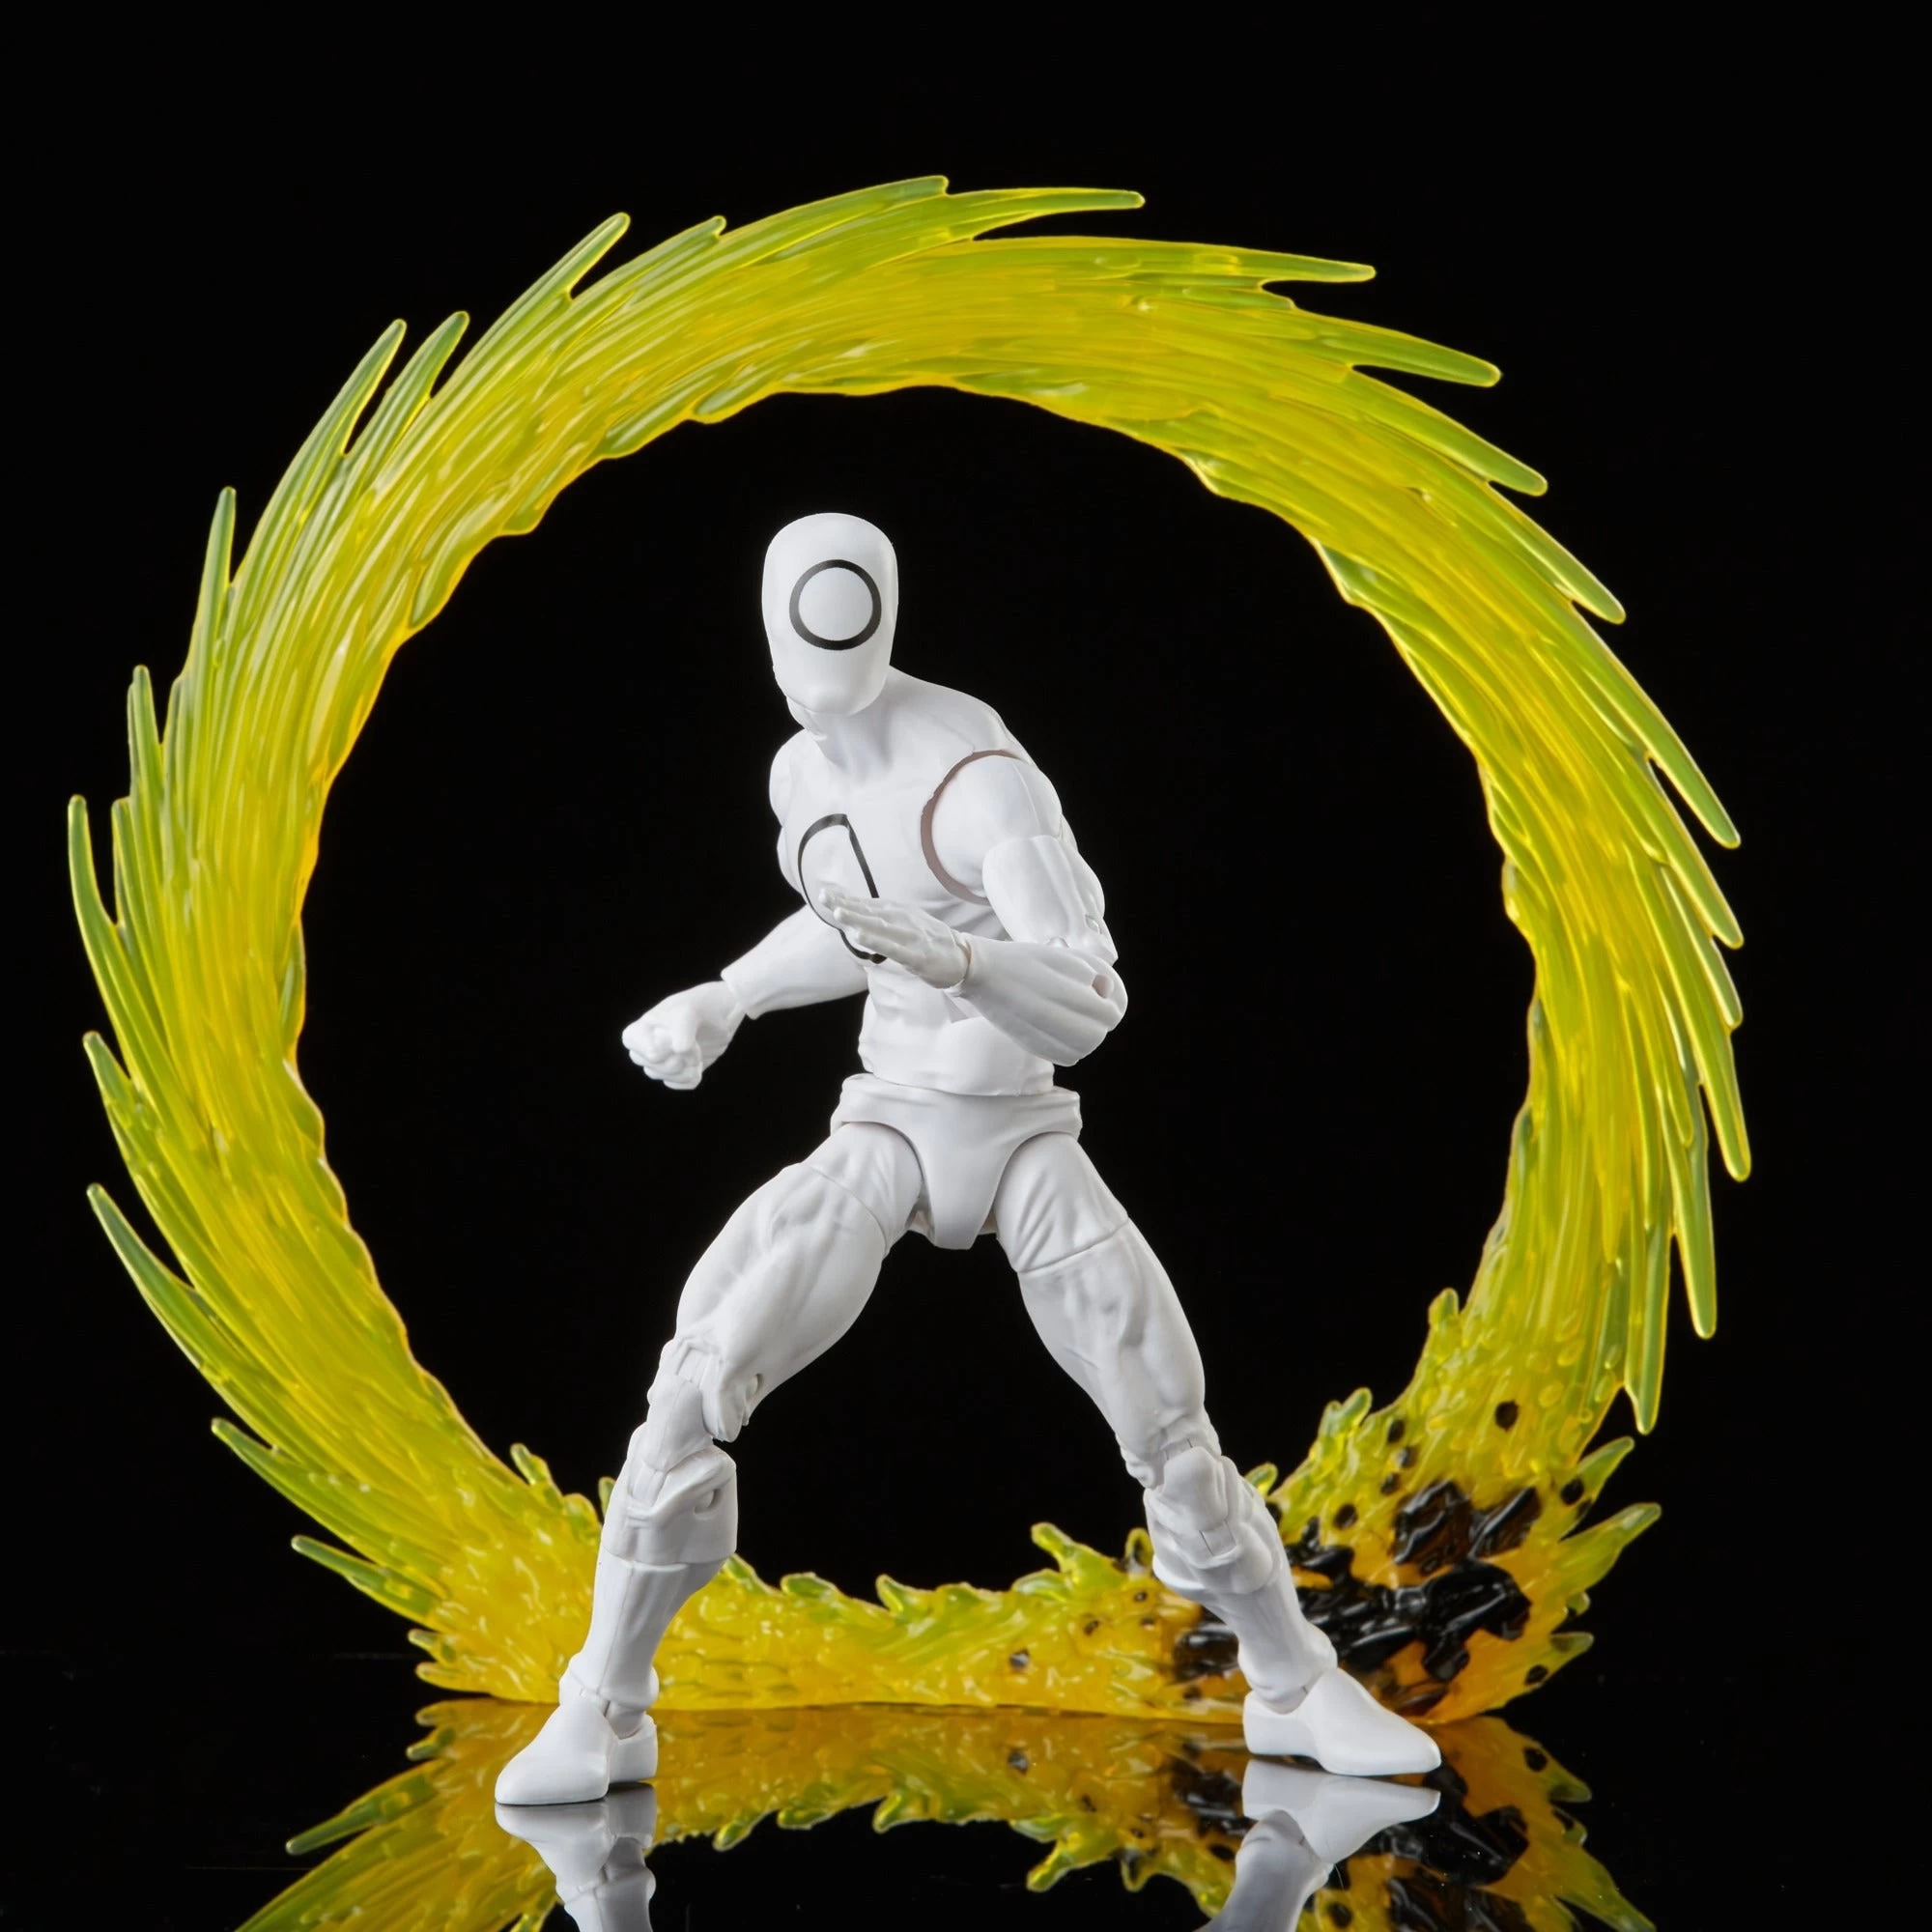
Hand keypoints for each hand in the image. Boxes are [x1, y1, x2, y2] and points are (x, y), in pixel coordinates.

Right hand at [620, 981, 744, 1089]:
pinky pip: (676, 1084)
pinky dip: (689, 1078)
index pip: (636, 1045)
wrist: (724, 1013)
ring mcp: (663, 1060)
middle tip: (692, 1046)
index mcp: (642, 1027)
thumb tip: (678, 1050)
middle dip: (674, 1059)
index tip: (674, 1035)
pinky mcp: (679, 1071)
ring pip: (661, 1076)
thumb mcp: (690, 1010)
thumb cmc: (703, 1005)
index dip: (655, 1045)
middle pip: (649, 1065)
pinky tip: (698, 1066)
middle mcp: (647, 1045)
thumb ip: (680, 1028)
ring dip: (683, 1070)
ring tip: (698, 1056)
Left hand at [818, 886, 969, 989]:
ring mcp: (910, 937)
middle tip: (824, 897)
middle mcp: (903, 920)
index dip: (846, 899)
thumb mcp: (904, 921)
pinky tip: (860, 936)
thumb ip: (879, 915)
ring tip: (837, 913)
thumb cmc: (927, 940)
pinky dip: (876, 941)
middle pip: (870, 912)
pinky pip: (893, 948)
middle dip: (846, 905)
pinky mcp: (917, 956)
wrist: (962, 958)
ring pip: (880, 927)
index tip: (824, 893)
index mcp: (899, 912)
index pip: (867, 904)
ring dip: (858, 919)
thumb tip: (850, 906)